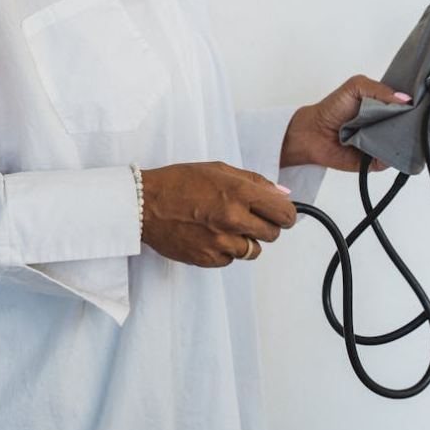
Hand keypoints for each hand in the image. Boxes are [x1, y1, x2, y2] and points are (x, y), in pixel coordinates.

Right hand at [140, 161, 295, 266]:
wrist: (143, 205)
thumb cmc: (179, 182)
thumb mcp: (218, 169)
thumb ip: (254, 181)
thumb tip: (283, 194)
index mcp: (238, 192)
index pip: (284, 212)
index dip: (286, 213)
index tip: (280, 213)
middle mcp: (233, 219)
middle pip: (274, 234)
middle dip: (266, 225)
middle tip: (249, 217)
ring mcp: (221, 242)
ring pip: (254, 250)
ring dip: (246, 240)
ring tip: (225, 226)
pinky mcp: (208, 259)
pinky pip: (231, 259)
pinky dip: (226, 250)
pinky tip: (210, 235)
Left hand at [280, 75, 411, 171]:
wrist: (313, 132)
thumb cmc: (332, 108)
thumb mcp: (356, 86)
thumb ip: (379, 89)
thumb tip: (405, 99)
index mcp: (386, 107)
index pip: (410, 107)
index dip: (417, 106)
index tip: (424, 103)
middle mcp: (387, 126)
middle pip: (411, 127)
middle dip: (414, 123)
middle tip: (415, 119)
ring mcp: (383, 144)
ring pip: (404, 145)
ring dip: (404, 139)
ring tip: (397, 131)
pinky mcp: (377, 161)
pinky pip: (391, 160)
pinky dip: (391, 154)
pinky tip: (386, 145)